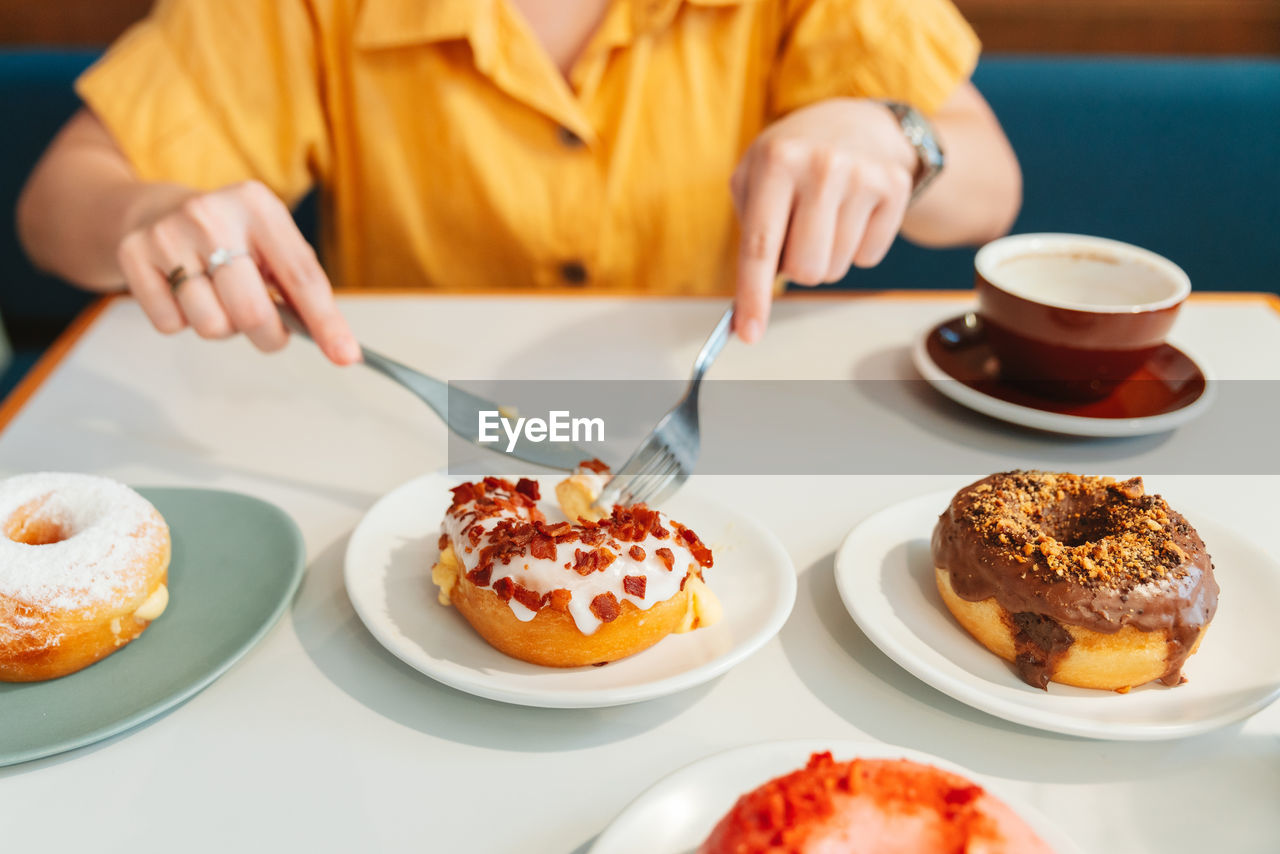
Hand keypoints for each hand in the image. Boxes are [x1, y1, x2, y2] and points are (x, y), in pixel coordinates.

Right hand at [115, 180, 358, 363]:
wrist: (156, 210)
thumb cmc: (231, 238)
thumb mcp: (272, 243)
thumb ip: (301, 287)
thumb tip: (338, 345)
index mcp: (259, 206)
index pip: (302, 277)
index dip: (326, 322)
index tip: (346, 356)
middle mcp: (211, 215)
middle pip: (253, 312)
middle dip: (267, 336)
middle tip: (267, 330)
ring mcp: (167, 234)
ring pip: (211, 326)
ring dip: (223, 327)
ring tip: (219, 298)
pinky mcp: (133, 255)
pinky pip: (170, 325)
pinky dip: (183, 321)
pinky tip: (185, 293)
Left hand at [730, 98, 917, 342]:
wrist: (855, 122)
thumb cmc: (794, 157)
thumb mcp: (753, 175)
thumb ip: (748, 234)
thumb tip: (746, 306)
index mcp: (776, 161)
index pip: (761, 246)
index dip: (753, 296)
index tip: (748, 332)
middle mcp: (821, 166)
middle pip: (804, 269)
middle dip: (796, 266)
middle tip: (797, 233)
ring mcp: (863, 176)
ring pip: (836, 269)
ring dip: (825, 256)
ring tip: (824, 217)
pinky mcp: (894, 188)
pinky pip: (868, 258)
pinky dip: (855, 247)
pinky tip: (852, 213)